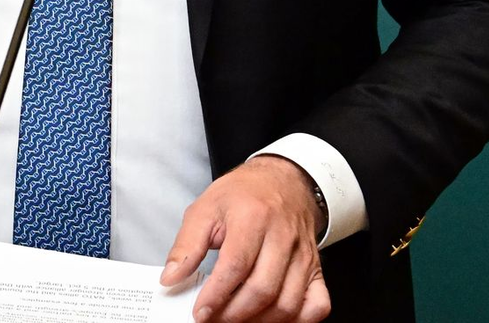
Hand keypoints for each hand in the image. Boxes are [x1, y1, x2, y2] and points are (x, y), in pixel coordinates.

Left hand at [160, 156, 329, 322]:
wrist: (282, 180)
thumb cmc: (243, 194)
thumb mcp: (206, 207)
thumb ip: (186, 244)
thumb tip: (171, 278)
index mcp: (253, 215)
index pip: (236, 265)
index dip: (216, 295)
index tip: (200, 312)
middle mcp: (283, 235)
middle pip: (262, 289)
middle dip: (233, 314)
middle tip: (213, 319)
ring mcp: (303, 254)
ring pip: (287, 303)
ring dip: (259, 321)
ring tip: (235, 319)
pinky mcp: (316, 268)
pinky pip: (317, 305)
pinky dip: (297, 321)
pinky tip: (273, 318)